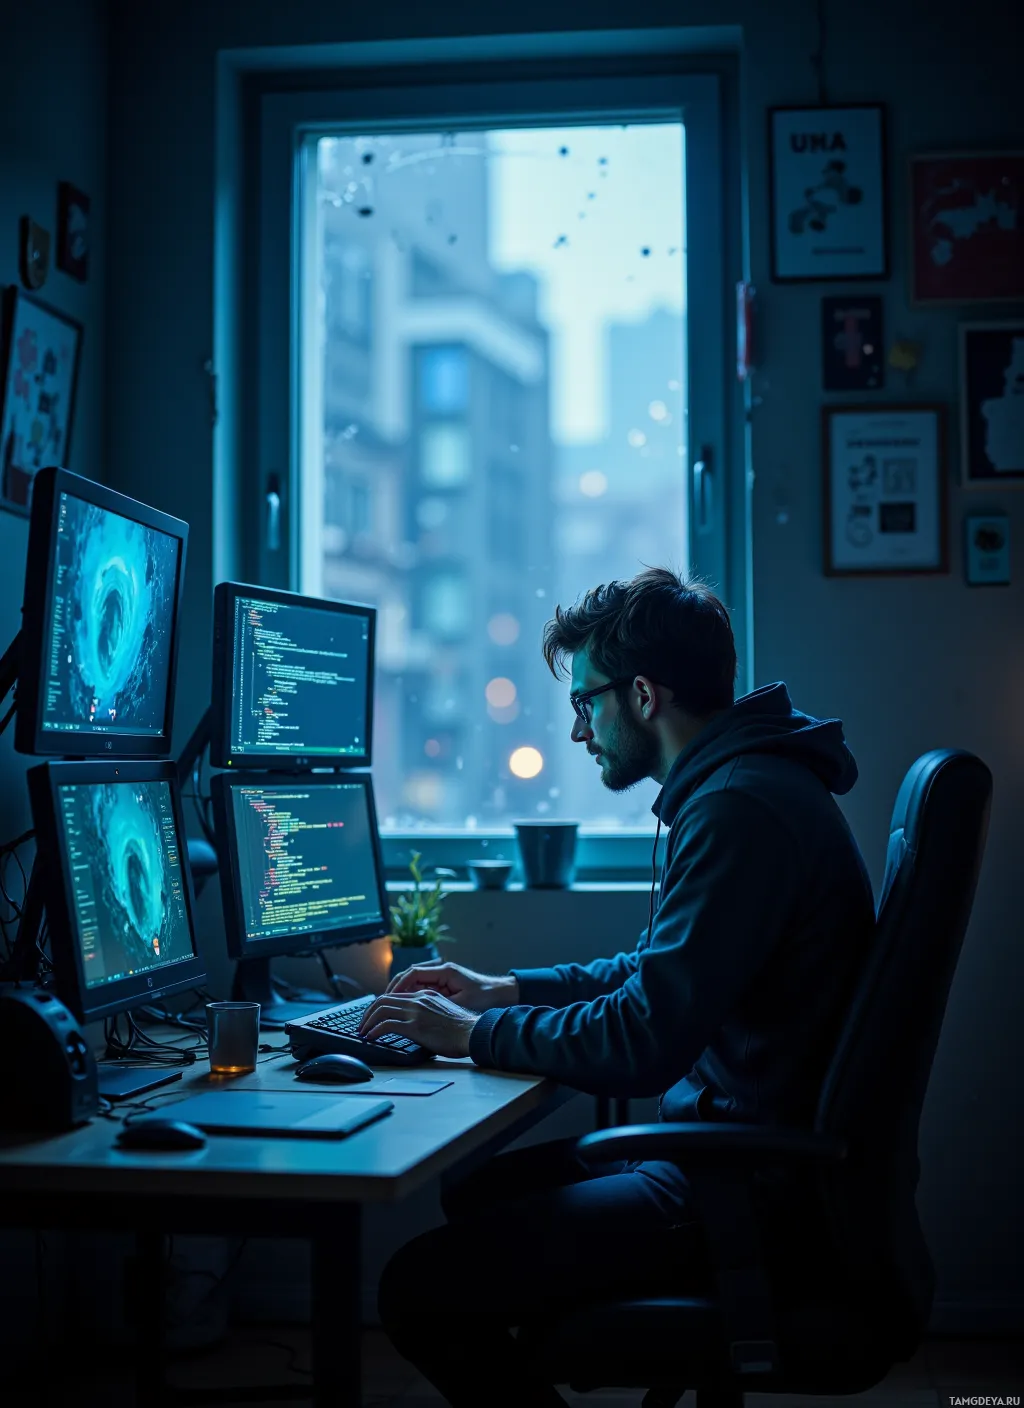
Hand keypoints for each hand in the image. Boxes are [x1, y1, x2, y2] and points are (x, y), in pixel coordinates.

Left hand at [358, 990, 479, 1058]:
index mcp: (425, 995)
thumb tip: (418, 1024)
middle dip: (368, 1012)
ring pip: (381, 1010)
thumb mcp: (444, 1012)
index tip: (373, 1016)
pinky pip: (386, 1025)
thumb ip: (429, 1013)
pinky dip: (374, 1030)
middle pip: (383, 1000)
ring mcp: (415, 1012)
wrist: (473, 1032)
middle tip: (362, 1024)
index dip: (380, 1005)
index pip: (395, 995)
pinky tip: (370, 1037)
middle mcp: (418, 999)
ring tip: (362, 1031)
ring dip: (368, 1021)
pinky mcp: (414, 1026)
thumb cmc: (463, 1029)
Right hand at [385, 960, 518, 1012]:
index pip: (412, 974)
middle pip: (409, 977)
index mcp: (444, 971)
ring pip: (413, 983)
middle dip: (394, 990)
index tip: (388, 998)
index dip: (398, 986)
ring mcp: (442, 977)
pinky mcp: (444, 985)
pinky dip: (411, 997)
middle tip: (382, 1004)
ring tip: (388, 1008)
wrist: (503, 994)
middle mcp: (441, 970)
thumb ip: (439, 1003)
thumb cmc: (486, 997)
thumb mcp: (461, 1002)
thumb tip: (417, 1007)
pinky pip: (421, 989)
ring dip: (401, 994)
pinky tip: (405, 1009)